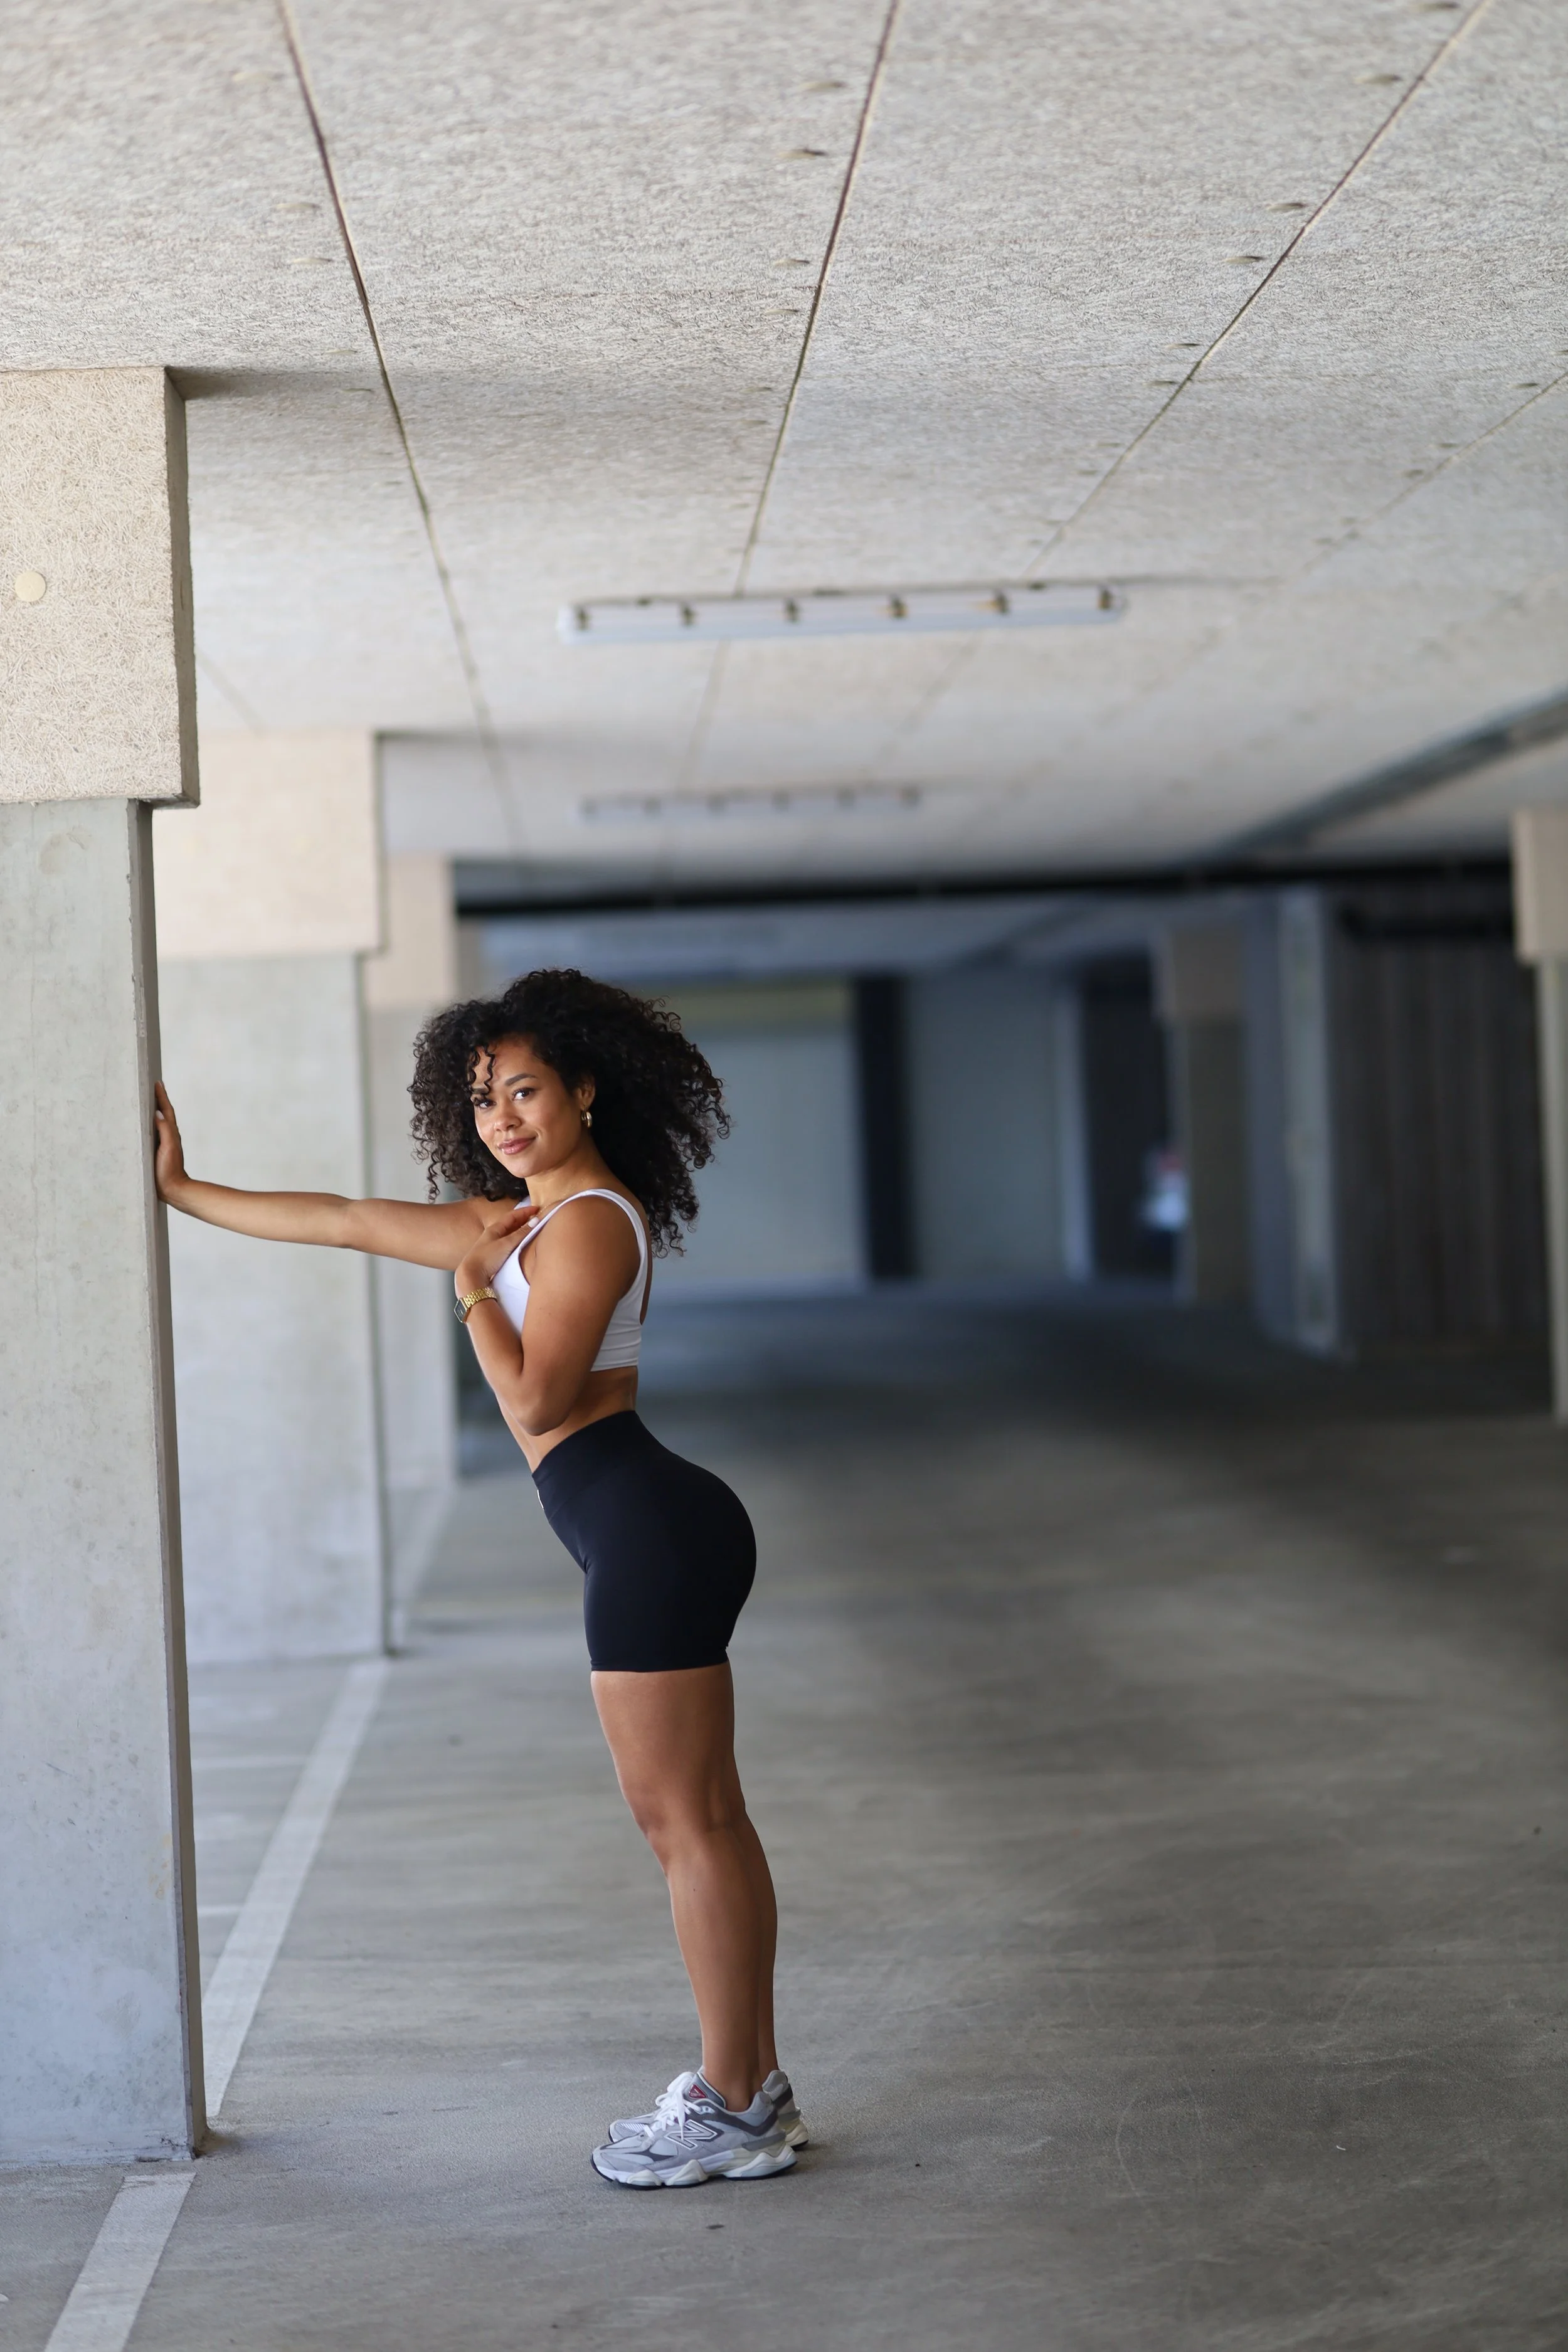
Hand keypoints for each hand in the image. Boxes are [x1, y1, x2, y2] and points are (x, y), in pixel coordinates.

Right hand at [153, 1081, 187, 1202]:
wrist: (172, 1189)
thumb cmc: (170, 1169)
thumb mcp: (169, 1148)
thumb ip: (165, 1130)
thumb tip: (157, 1113)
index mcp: (170, 1133)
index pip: (165, 1110)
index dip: (161, 1096)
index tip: (157, 1082)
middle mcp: (167, 1136)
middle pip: (161, 1112)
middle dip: (156, 1099)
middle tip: (151, 1086)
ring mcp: (161, 1143)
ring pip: (156, 1122)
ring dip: (152, 1110)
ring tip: (144, 1100)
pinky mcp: (155, 1151)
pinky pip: (150, 1132)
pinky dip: (146, 1124)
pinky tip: (140, 1124)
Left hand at [455, 1198, 538, 1293]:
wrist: (471, 1275)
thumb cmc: (486, 1257)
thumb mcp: (506, 1244)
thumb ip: (521, 1233)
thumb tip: (535, 1221)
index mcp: (494, 1228)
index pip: (512, 1215)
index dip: (525, 1211)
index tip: (537, 1208)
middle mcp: (493, 1234)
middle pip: (511, 1223)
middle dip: (524, 1219)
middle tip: (537, 1218)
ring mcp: (493, 1244)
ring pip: (509, 1233)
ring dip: (521, 1229)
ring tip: (532, 1229)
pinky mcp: (494, 1254)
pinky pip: (508, 1243)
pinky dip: (517, 1240)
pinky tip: (521, 1243)